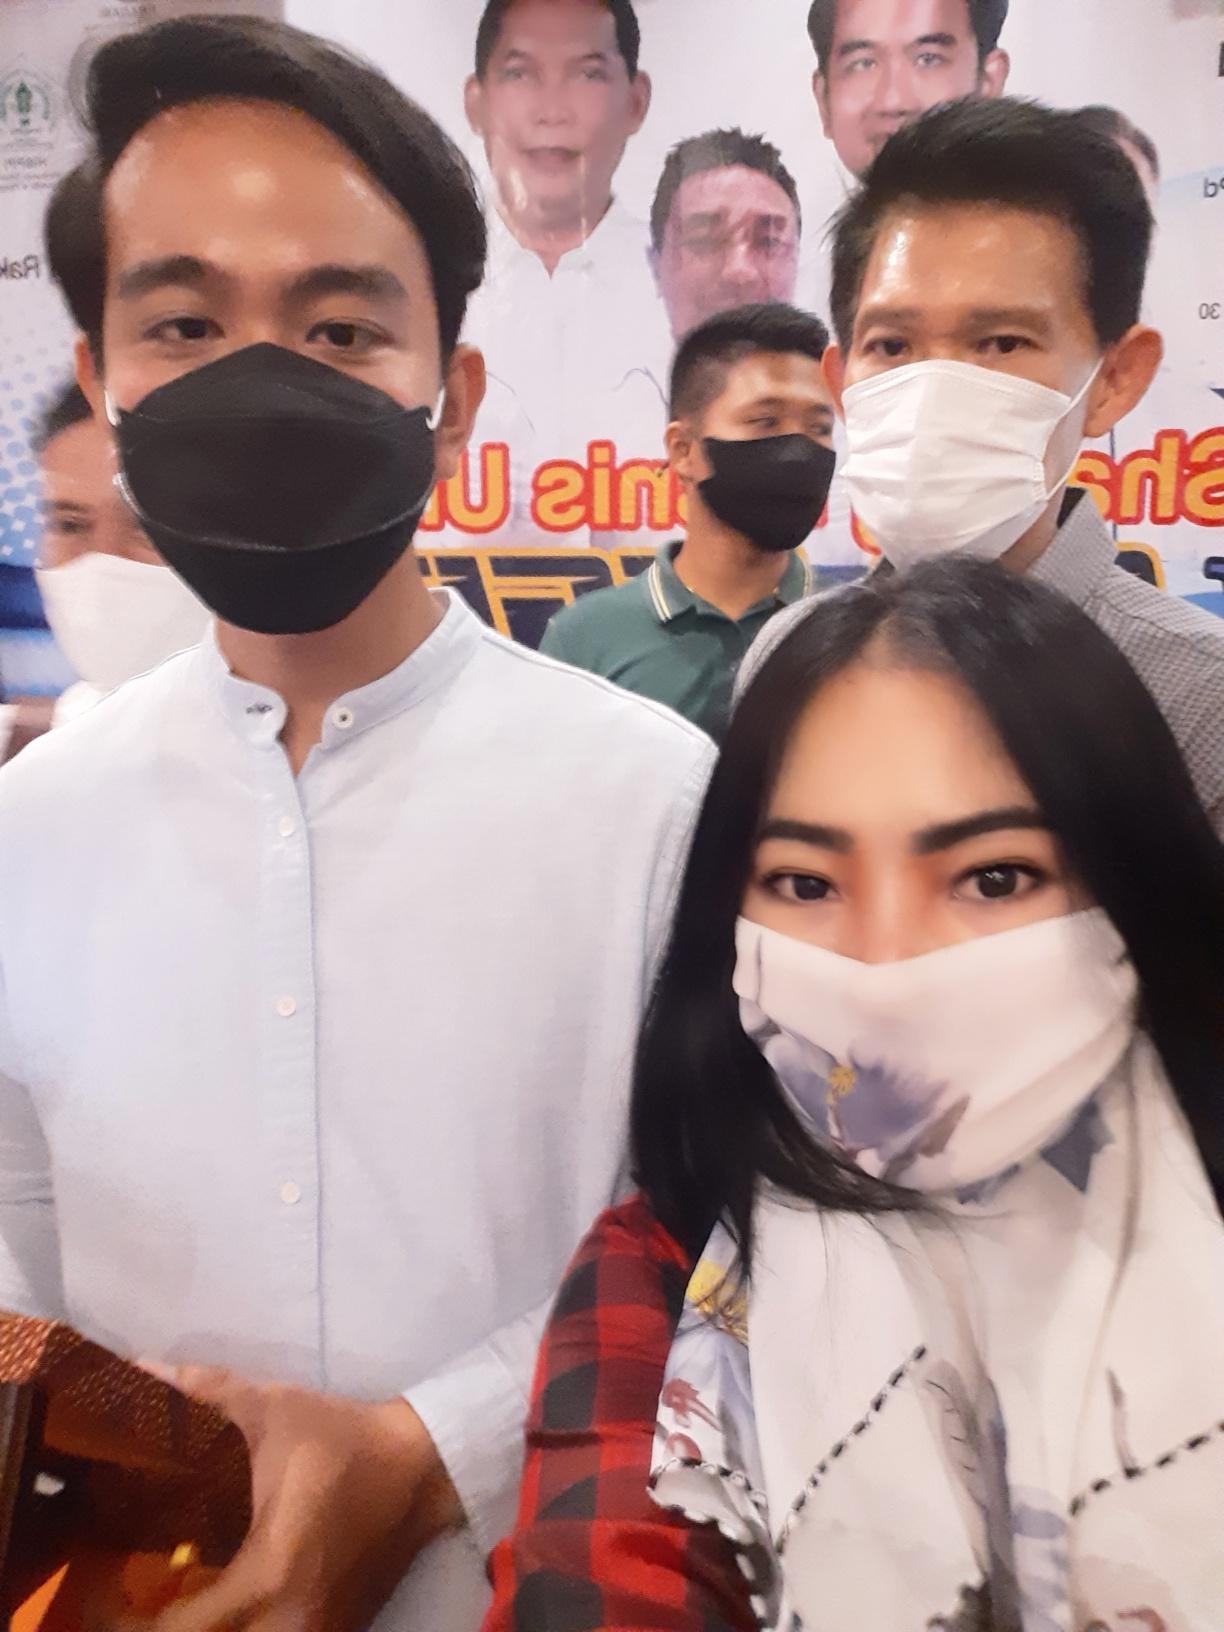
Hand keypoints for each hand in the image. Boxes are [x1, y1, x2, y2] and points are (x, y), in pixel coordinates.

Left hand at [127, 1365, 461, 1631]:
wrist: (422, 1467)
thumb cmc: (343, 1440)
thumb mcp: (273, 1408)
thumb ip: (202, 1390)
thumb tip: (139, 1369)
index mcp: (268, 1577)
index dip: (127, 1622)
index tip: (104, 1589)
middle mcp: (290, 1624)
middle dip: (160, 1630)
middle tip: (131, 1596)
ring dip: (204, 1629)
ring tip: (172, 1600)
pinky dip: (238, 1631)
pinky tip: (218, 1603)